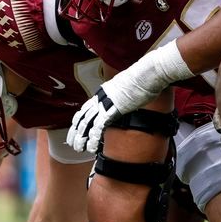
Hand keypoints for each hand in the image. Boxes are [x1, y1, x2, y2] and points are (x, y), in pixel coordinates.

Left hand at [66, 41, 191, 152]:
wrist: (148, 72)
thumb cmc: (143, 78)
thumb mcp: (128, 87)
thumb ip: (123, 95)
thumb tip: (127, 100)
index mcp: (102, 93)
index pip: (85, 109)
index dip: (79, 122)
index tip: (75, 131)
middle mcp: (100, 98)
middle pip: (82, 117)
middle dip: (75, 132)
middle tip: (72, 144)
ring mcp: (106, 103)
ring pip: (87, 124)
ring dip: (82, 138)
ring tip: (79, 149)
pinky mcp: (113, 109)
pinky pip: (99, 126)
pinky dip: (94, 138)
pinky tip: (93, 147)